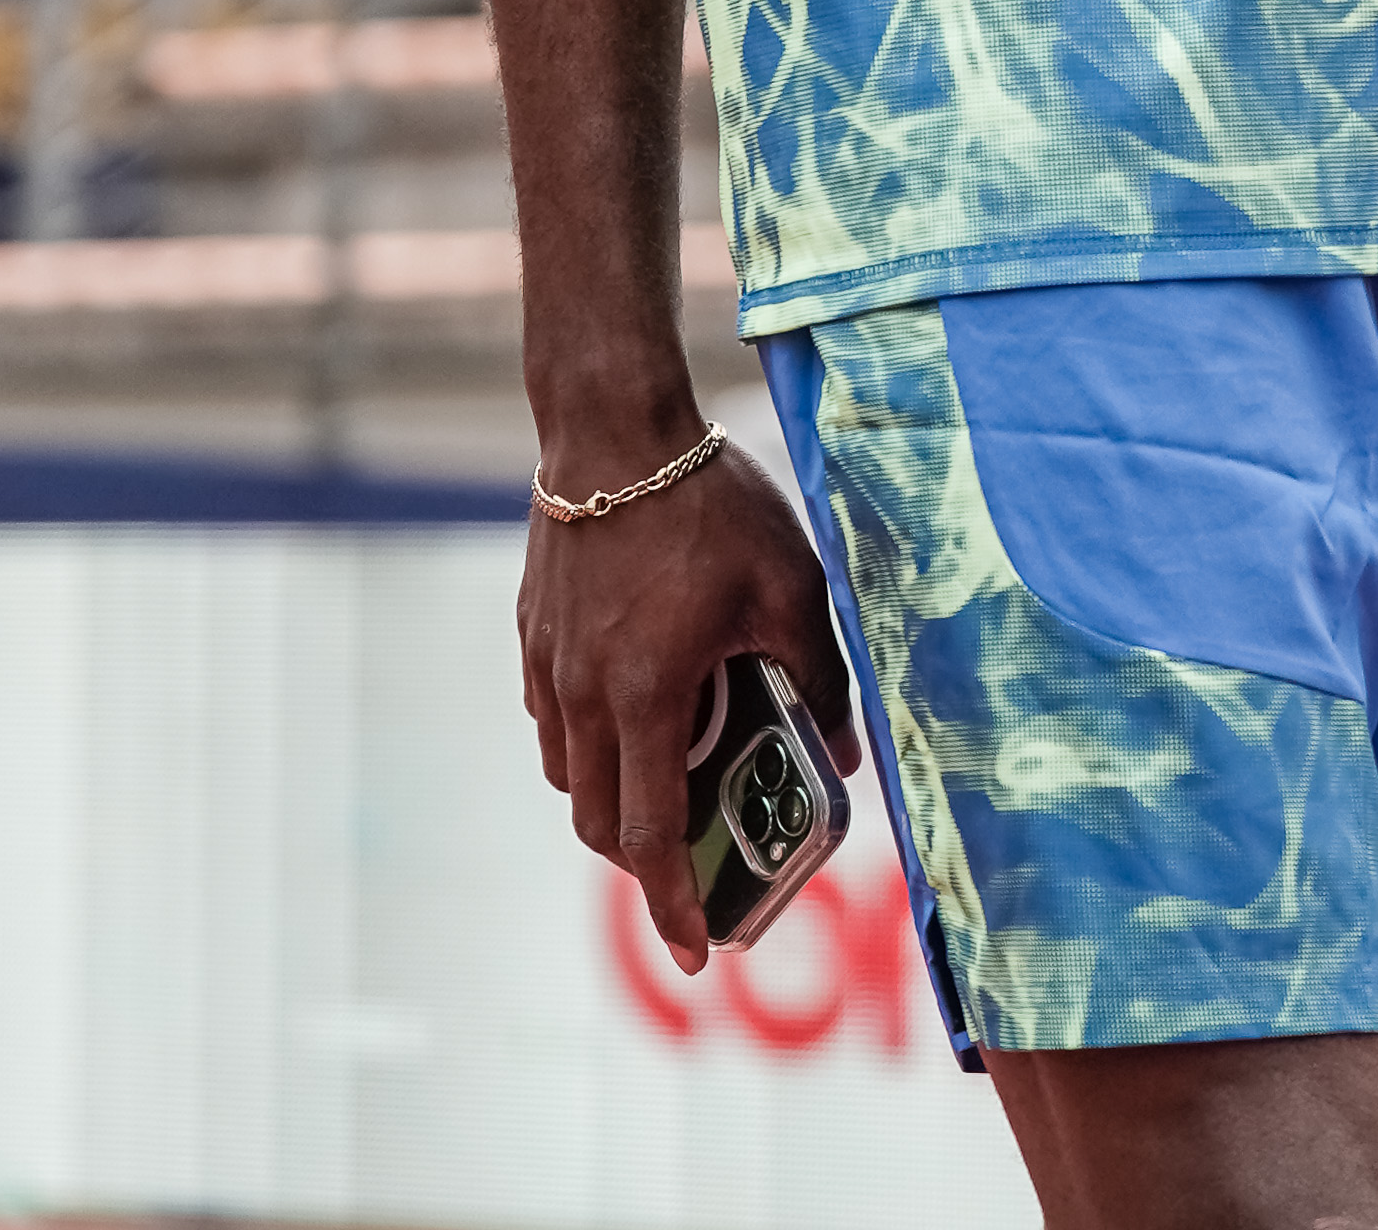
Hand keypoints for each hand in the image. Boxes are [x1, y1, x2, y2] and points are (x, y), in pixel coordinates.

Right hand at [519, 412, 861, 975]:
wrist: (613, 425)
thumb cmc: (709, 503)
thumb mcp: (789, 586)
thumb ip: (819, 676)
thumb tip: (844, 756)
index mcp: (646, 696)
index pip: (649, 834)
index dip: (671, 906)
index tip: (696, 952)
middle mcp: (582, 695)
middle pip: (598, 821)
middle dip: (642, 863)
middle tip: (693, 869)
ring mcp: (548, 665)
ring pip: (568, 773)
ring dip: (612, 801)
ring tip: (670, 783)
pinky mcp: (532, 633)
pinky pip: (551, 720)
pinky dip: (586, 744)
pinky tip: (632, 710)